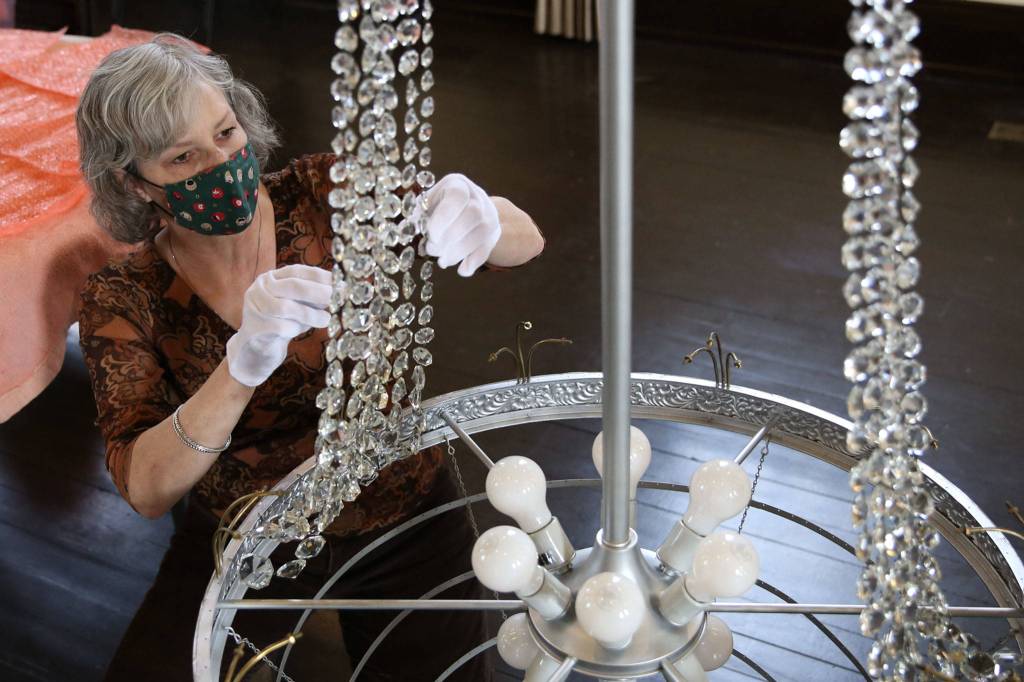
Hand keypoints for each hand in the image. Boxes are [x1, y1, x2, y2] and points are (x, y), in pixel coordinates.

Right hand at [225, 264, 331, 386]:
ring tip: (327, 319)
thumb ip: (314, 297)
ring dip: (311, 314)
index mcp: (272, 277)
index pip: (298, 271)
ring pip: (286, 307)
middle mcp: (260, 288)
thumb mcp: (300, 306)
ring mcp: (254, 307)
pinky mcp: (254, 328)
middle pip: (293, 286)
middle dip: (318, 292)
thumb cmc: (284, 323)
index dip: (321, 277)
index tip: (341, 283)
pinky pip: (280, 327)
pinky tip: (300, 331)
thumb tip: (341, 289)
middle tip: (338, 299)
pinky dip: (295, 328)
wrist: (257, 348)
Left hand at [420, 173, 501, 276]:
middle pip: (472, 215)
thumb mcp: (428, 204)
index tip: (431, 235)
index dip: (444, 218)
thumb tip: (406, 230)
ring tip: (442, 261)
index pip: (457, 196)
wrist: (468, 209)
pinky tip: (462, 270)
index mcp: (458, 185)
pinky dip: (473, 262)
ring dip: (458, 252)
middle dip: (450, 238)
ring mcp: (490, 216)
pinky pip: (487, 250)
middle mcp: (478, 197)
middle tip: (432, 249)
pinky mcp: (494, 234)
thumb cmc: (440, 207)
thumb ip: (419, 216)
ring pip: (480, 234)